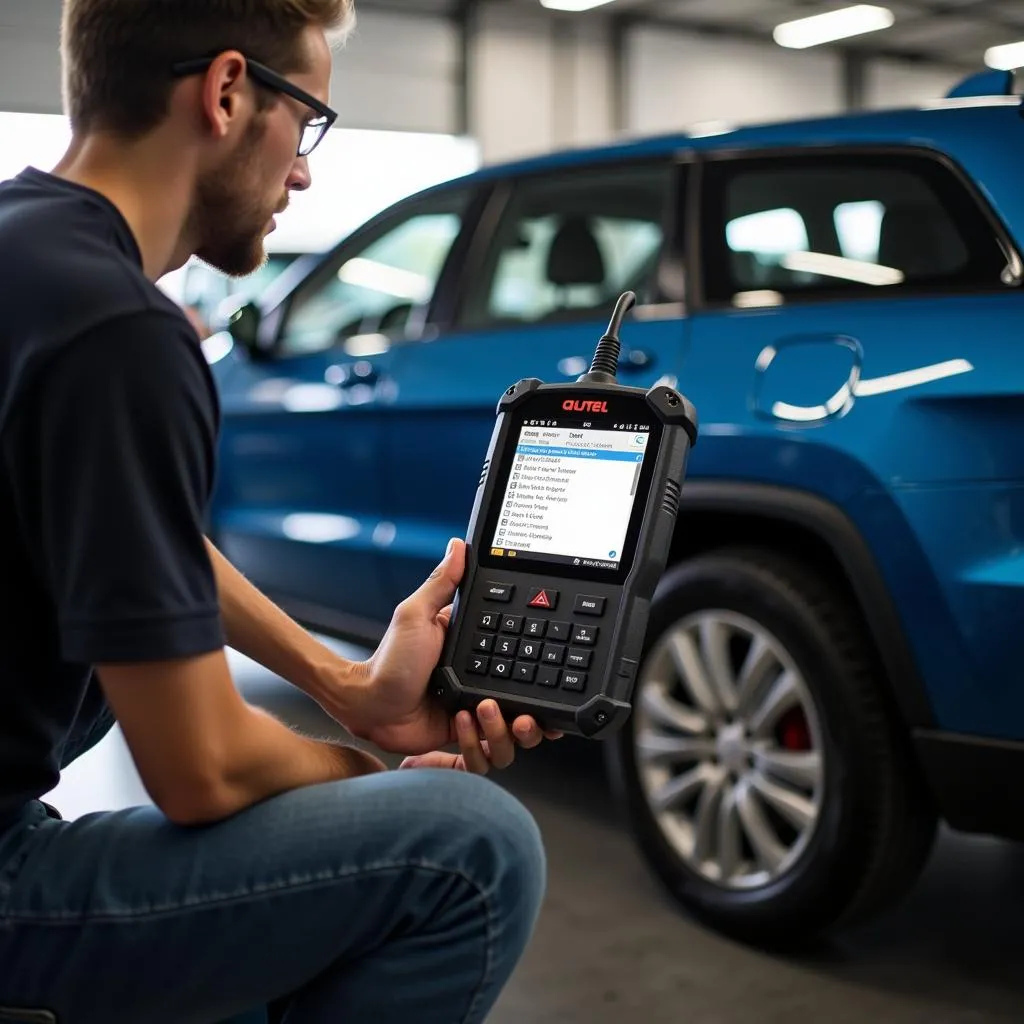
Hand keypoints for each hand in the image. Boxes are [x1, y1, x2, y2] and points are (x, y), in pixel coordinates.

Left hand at [338, 538, 560, 761]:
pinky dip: (477, 745)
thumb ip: (440, 582)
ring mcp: (474, 717)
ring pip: (510, 740)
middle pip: (528, 712)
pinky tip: (461, 724)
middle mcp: (482, 687)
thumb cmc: (388, 659)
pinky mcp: (461, 740)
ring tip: (485, 714)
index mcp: (479, 655)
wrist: (366, 703)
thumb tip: (458, 545)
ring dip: (502, 732)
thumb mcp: (416, 614)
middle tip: (525, 716)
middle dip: (533, 720)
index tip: (547, 677)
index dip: (540, 677)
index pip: (522, 665)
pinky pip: (485, 756)